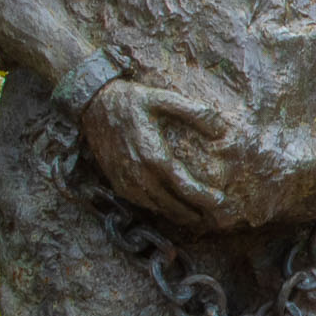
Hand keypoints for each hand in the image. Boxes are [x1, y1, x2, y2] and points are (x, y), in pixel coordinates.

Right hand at [81, 79, 229, 227]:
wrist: (94, 106)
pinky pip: (142, 203)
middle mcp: (138, 173)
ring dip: (178, 214)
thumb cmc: (132, 101)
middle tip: (216, 215)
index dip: (203, 197)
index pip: (183, 185)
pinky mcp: (117, 183)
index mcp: (152, 155)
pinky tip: (172, 208)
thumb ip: (194, 112)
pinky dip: (159, 209)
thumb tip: (221, 128)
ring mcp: (126, 181)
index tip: (221, 202)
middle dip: (195, 212)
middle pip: (172, 203)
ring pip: (157, 207)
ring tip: (199, 217)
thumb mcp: (163, 98)